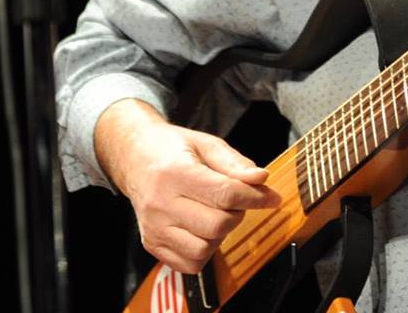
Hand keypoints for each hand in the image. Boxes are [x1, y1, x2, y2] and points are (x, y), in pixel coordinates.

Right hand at [95, 99, 281, 272]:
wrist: (136, 158)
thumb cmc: (173, 149)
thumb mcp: (207, 144)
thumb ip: (235, 163)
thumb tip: (261, 179)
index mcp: (175, 173)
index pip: (224, 194)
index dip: (255, 197)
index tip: (271, 197)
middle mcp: (160, 204)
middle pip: (217, 225)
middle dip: (238, 213)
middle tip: (237, 200)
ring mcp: (154, 228)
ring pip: (204, 249)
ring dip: (221, 234)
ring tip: (217, 213)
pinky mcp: (151, 244)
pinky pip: (188, 263)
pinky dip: (205, 251)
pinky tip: (204, 229)